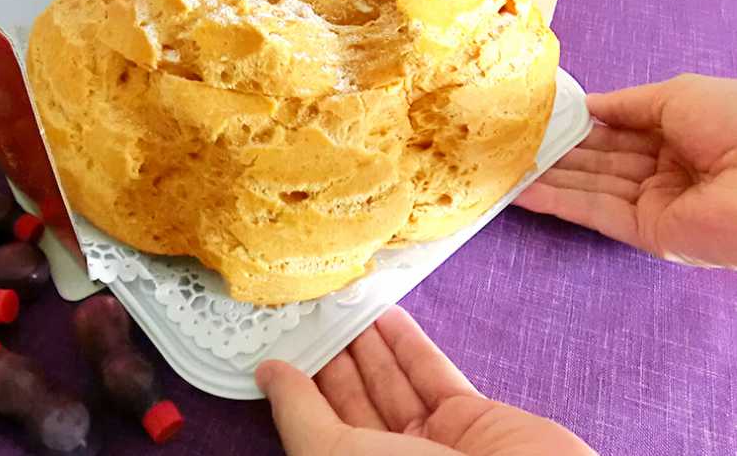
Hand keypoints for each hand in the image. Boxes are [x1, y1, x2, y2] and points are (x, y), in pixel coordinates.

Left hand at [256, 307, 593, 454]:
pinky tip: (386, 315)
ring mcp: (435, 442)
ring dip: (369, 342)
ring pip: (392, 382)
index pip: (317, 425)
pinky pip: (433, 374)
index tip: (282, 338)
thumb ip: (299, 414)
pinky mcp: (474, 418)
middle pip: (353, 400)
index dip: (299, 383)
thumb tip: (267, 374)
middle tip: (312, 308)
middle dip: (333, 355)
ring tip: (343, 301)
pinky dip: (409, 344)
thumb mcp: (338, 454)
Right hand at [516, 73, 736, 267]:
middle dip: (557, 150)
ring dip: (548, 177)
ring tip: (503, 166)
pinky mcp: (647, 233)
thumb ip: (626, 104)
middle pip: (599, 160)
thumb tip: (587, 106)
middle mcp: (664, 170)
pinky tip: (522, 192)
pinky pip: (596, 213)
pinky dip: (559, 203)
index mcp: (678, 135)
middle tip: (510, 142)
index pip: (618, 131)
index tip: (540, 116)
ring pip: (591, 186)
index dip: (580, 124)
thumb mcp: (676, 96)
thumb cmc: (731, 123)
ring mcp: (654, 204)